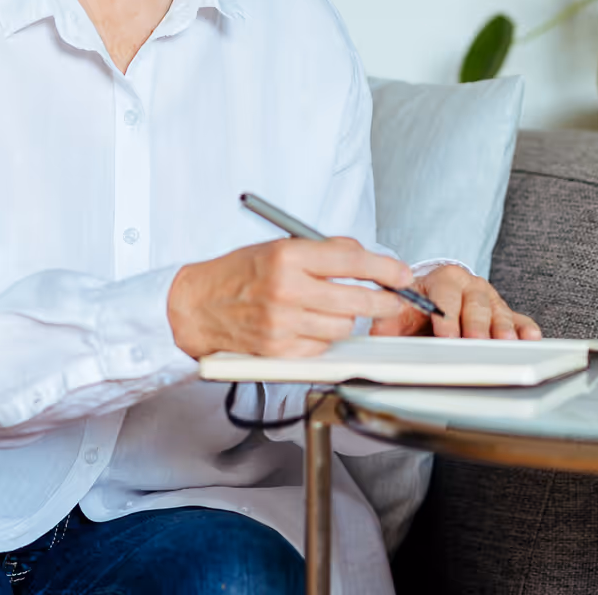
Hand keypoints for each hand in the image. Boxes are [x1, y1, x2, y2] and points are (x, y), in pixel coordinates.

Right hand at [168, 237, 410, 358]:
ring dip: (348, 319)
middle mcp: (286, 289)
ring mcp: (282, 323)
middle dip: (383, 300)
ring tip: (335, 308)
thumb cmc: (236, 274)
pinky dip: (324, 338)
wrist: (196, 306)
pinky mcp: (279, 349)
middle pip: (355, 300)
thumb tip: (364, 255)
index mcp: (286, 256)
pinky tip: (311, 326)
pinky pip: (322, 347)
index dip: (384, 268)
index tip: (401, 273)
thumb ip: (321, 250)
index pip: (350, 260)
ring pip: (343, 327)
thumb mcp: (277, 247)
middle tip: (394, 298)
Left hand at [370, 263, 541, 340]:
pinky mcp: (505, 311)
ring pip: (498, 310)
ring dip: (502, 328)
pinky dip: (524, 328)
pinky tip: (530, 337)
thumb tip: (375, 332)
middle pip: (475, 303)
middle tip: (476, 342)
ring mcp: (489, 297)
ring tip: (505, 343)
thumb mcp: (402, 309)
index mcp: (442, 279)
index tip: (446, 335)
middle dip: (476, 324)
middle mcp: (468, 285)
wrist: (437, 295)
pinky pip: (518, 318)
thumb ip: (388, 320)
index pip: (445, 295)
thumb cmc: (419, 305)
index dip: (446, 315)